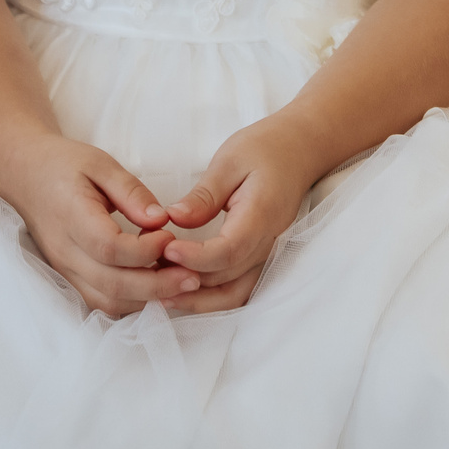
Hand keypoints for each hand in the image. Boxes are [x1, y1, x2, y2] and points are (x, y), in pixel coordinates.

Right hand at [0, 136, 200, 317]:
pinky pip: (102, 302)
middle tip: (193, 277)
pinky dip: (133, 301)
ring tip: (180, 283)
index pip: (109, 248)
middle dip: (157, 286)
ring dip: (147, 299)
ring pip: (108, 301)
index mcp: (71, 216)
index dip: (145, 251)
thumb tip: (161, 220)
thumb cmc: (64, 165)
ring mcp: (65, 270)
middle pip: (112, 285)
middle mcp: (65, 251)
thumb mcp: (100, 164)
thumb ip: (131, 191)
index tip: (172, 237)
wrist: (26, 176)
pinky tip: (157, 286)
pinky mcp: (70, 278)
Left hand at [156, 116, 330, 314]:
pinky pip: (238, 289)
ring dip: (198, 299)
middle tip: (149, 269)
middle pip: (228, 279)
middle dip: (187, 279)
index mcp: (262, 215)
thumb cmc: (264, 150)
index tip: (165, 248)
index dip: (196, 257)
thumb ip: (204, 194)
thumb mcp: (230, 160)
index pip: (229, 250)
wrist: (298, 152)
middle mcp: (269, 243)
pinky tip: (182, 292)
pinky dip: (211, 297)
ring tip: (160, 292)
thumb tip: (175, 218)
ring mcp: (267, 255)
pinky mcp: (260, 258)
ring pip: (235, 294)